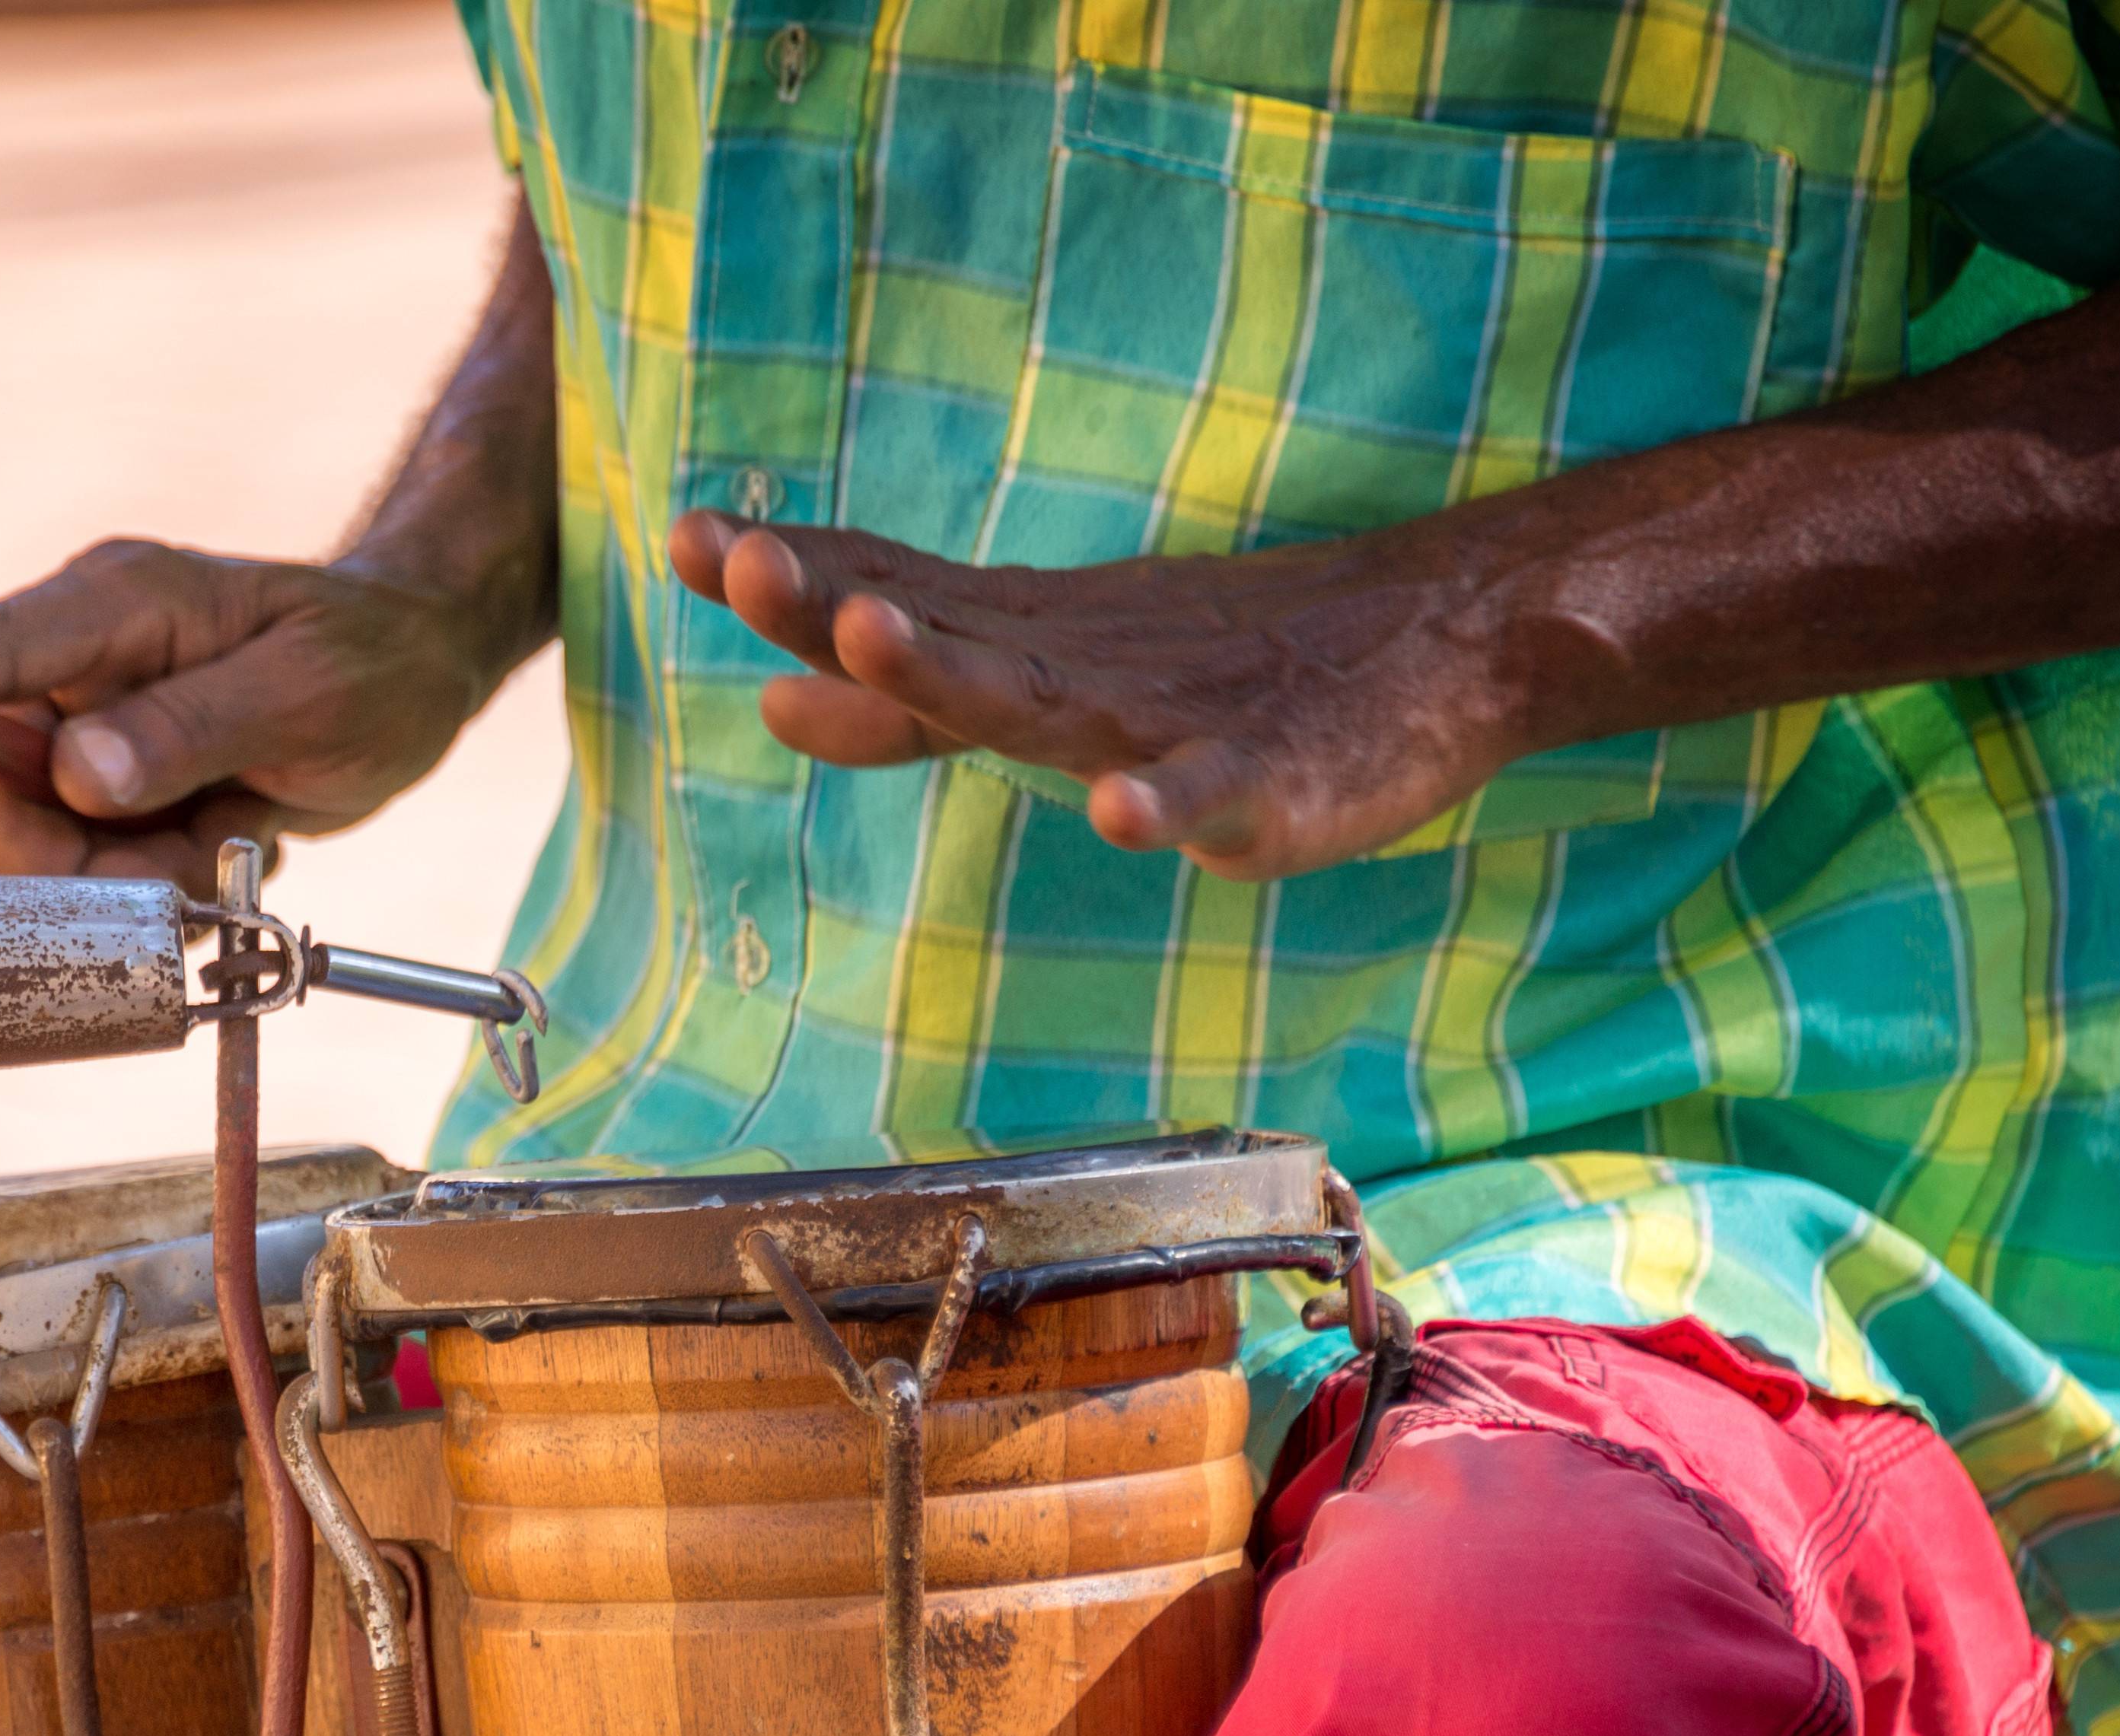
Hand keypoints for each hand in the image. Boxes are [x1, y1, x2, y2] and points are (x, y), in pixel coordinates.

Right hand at [0, 538, 518, 897]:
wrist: (412, 675)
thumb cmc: (369, 664)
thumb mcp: (305, 695)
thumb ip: (190, 730)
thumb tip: (77, 775)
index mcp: (111, 605)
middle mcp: (74, 664)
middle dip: (52, 851)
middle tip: (163, 860)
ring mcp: (82, 729)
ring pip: (26, 844)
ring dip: (120, 874)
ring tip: (220, 837)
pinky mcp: (101, 787)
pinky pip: (83, 870)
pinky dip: (151, 880)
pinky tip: (221, 839)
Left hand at [669, 509, 1553, 880]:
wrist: (1430, 646)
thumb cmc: (1215, 672)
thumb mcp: (1046, 680)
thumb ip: (911, 703)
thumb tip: (772, 695)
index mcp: (1028, 644)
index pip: (893, 599)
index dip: (793, 577)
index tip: (689, 539)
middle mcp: (1082, 667)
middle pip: (940, 635)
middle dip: (838, 601)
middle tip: (743, 561)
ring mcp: (1173, 723)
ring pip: (1048, 701)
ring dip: (956, 671)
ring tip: (874, 634)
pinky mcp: (1272, 783)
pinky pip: (1211, 794)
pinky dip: (1164, 801)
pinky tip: (1119, 813)